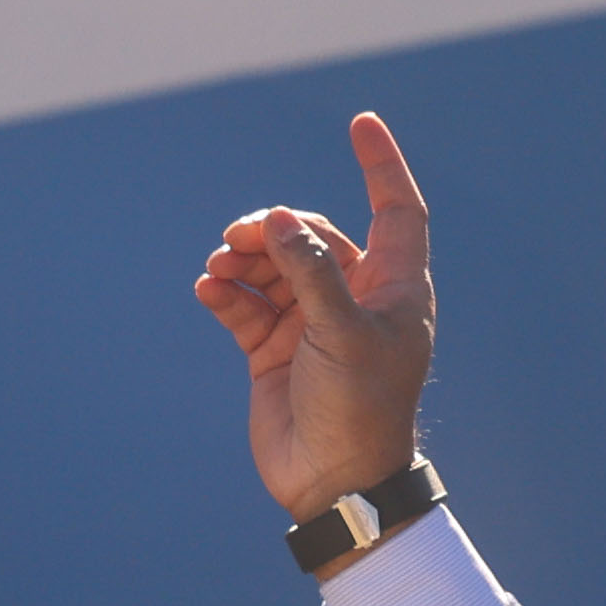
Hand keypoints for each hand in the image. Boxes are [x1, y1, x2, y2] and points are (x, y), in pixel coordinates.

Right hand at [191, 110, 440, 518]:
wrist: (331, 484)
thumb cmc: (359, 410)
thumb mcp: (341, 334)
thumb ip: (311, 273)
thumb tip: (282, 220)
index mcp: (393, 289)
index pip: (396, 210)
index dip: (381, 165)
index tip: (361, 122)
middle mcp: (354, 299)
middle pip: (314, 236)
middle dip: (276, 230)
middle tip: (242, 238)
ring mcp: (311, 324)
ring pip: (274, 266)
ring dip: (245, 258)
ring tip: (220, 266)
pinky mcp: (273, 349)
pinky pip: (245, 303)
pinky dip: (226, 292)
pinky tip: (209, 288)